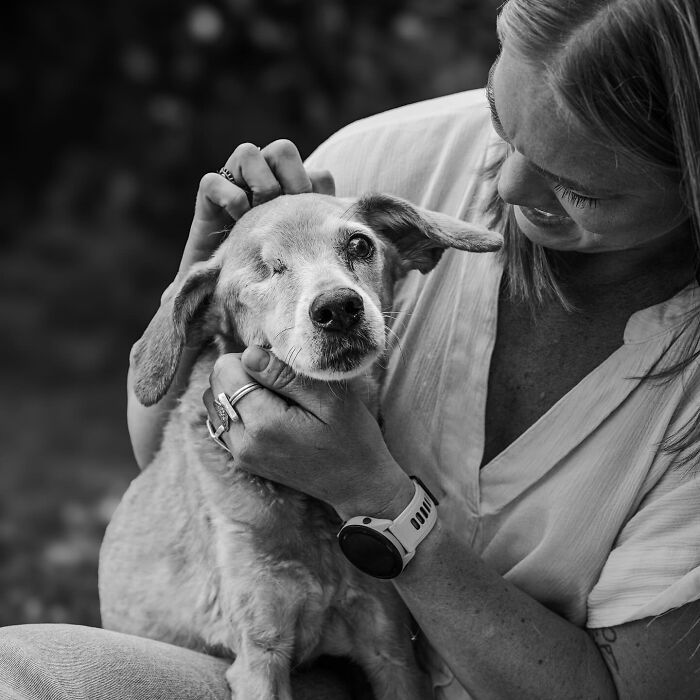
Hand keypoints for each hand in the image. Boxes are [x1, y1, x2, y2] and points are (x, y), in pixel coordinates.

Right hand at [167, 139, 334, 296]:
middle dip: (289, 176)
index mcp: (291, 193)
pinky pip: (213, 181)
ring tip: (260, 210)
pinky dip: (229, 197)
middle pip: (282, 150)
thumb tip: (365, 235)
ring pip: (248, 153)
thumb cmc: (271, 275)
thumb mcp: (304, 254)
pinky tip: (237, 218)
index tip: (312, 215)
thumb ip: (326, 235)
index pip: (311, 169)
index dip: (314, 186)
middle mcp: (264, 183)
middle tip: (288, 208)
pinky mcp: (207, 201)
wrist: (228, 294)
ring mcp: (235, 188)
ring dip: (259, 182)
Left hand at [202, 347, 414, 520]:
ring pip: (214, 402)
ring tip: (274, 396)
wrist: (358, 484)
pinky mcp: (243, 459)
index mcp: (263, 423)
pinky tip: (267, 411)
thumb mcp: (329, 399)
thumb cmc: (352, 438)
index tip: (281, 368)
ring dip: (237, 390)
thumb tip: (250, 355)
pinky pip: (222, 421)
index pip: (225, 370)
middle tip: (281, 382)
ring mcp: (240, 454)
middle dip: (243, 373)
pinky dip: (238, 408)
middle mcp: (243, 441)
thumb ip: (286, 376)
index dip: (252, 358)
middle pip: (216, 384)